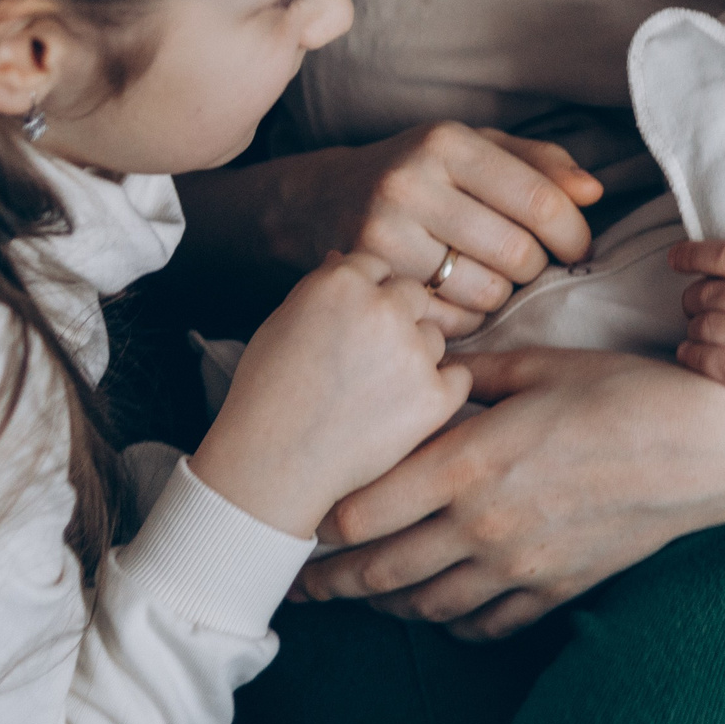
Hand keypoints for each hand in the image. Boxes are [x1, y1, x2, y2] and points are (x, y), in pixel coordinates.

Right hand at [189, 254, 470, 537]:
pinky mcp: (434, 396)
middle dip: (396, 320)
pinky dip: (438, 393)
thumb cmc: (267, 394)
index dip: (366, 296)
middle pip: (413, 295)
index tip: (353, 326)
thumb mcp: (281, 322)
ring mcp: (412, 352)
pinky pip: (457, 378)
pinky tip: (403, 409)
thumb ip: (320, 287)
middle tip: (369, 360)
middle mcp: (383, 308)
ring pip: (434, 337)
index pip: (378, 266)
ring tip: (374, 393)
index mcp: (341, 282)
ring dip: (416, 357)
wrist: (273, 465)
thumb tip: (344, 258)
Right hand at [269, 125, 601, 336]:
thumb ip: (541, 164)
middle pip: (517, 254)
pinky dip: (469, 319)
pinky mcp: (369, 283)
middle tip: (525, 262)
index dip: (573, 234)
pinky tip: (456, 296)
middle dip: (536, 266)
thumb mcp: (477, 149)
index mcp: (447, 143)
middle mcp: (410, 184)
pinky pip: (450, 322)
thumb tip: (594, 192)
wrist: (324, 199)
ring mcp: (383, 236)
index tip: (578, 247)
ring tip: (488, 275)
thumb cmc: (421, 172)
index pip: (539, 200)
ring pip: (487, 294)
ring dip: (503, 295)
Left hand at [295, 345, 724, 637]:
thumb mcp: (543, 362)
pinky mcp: (557, 588)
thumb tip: (428, 358)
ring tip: (361, 594)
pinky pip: (486, 623)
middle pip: (381, 567)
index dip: (323, 516)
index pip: (366, 506)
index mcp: (471, 461)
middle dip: (333, 577)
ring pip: (426, 604)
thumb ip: (474, 371)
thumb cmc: (628, 391)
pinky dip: (451, 622)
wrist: (709, 448)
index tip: (301, 511)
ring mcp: (522, 565)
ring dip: (384, 604)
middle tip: (302, 579)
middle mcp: (484, 524)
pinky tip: (438, 608)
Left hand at [673, 190, 724, 472]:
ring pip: (708, 328)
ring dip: (693, 324)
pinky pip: (716, 366)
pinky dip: (695, 356)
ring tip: (696, 325)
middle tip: (691, 297)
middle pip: (713, 293)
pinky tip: (692, 353)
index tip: (676, 257)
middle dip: (692, 293)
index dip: (694, 255)